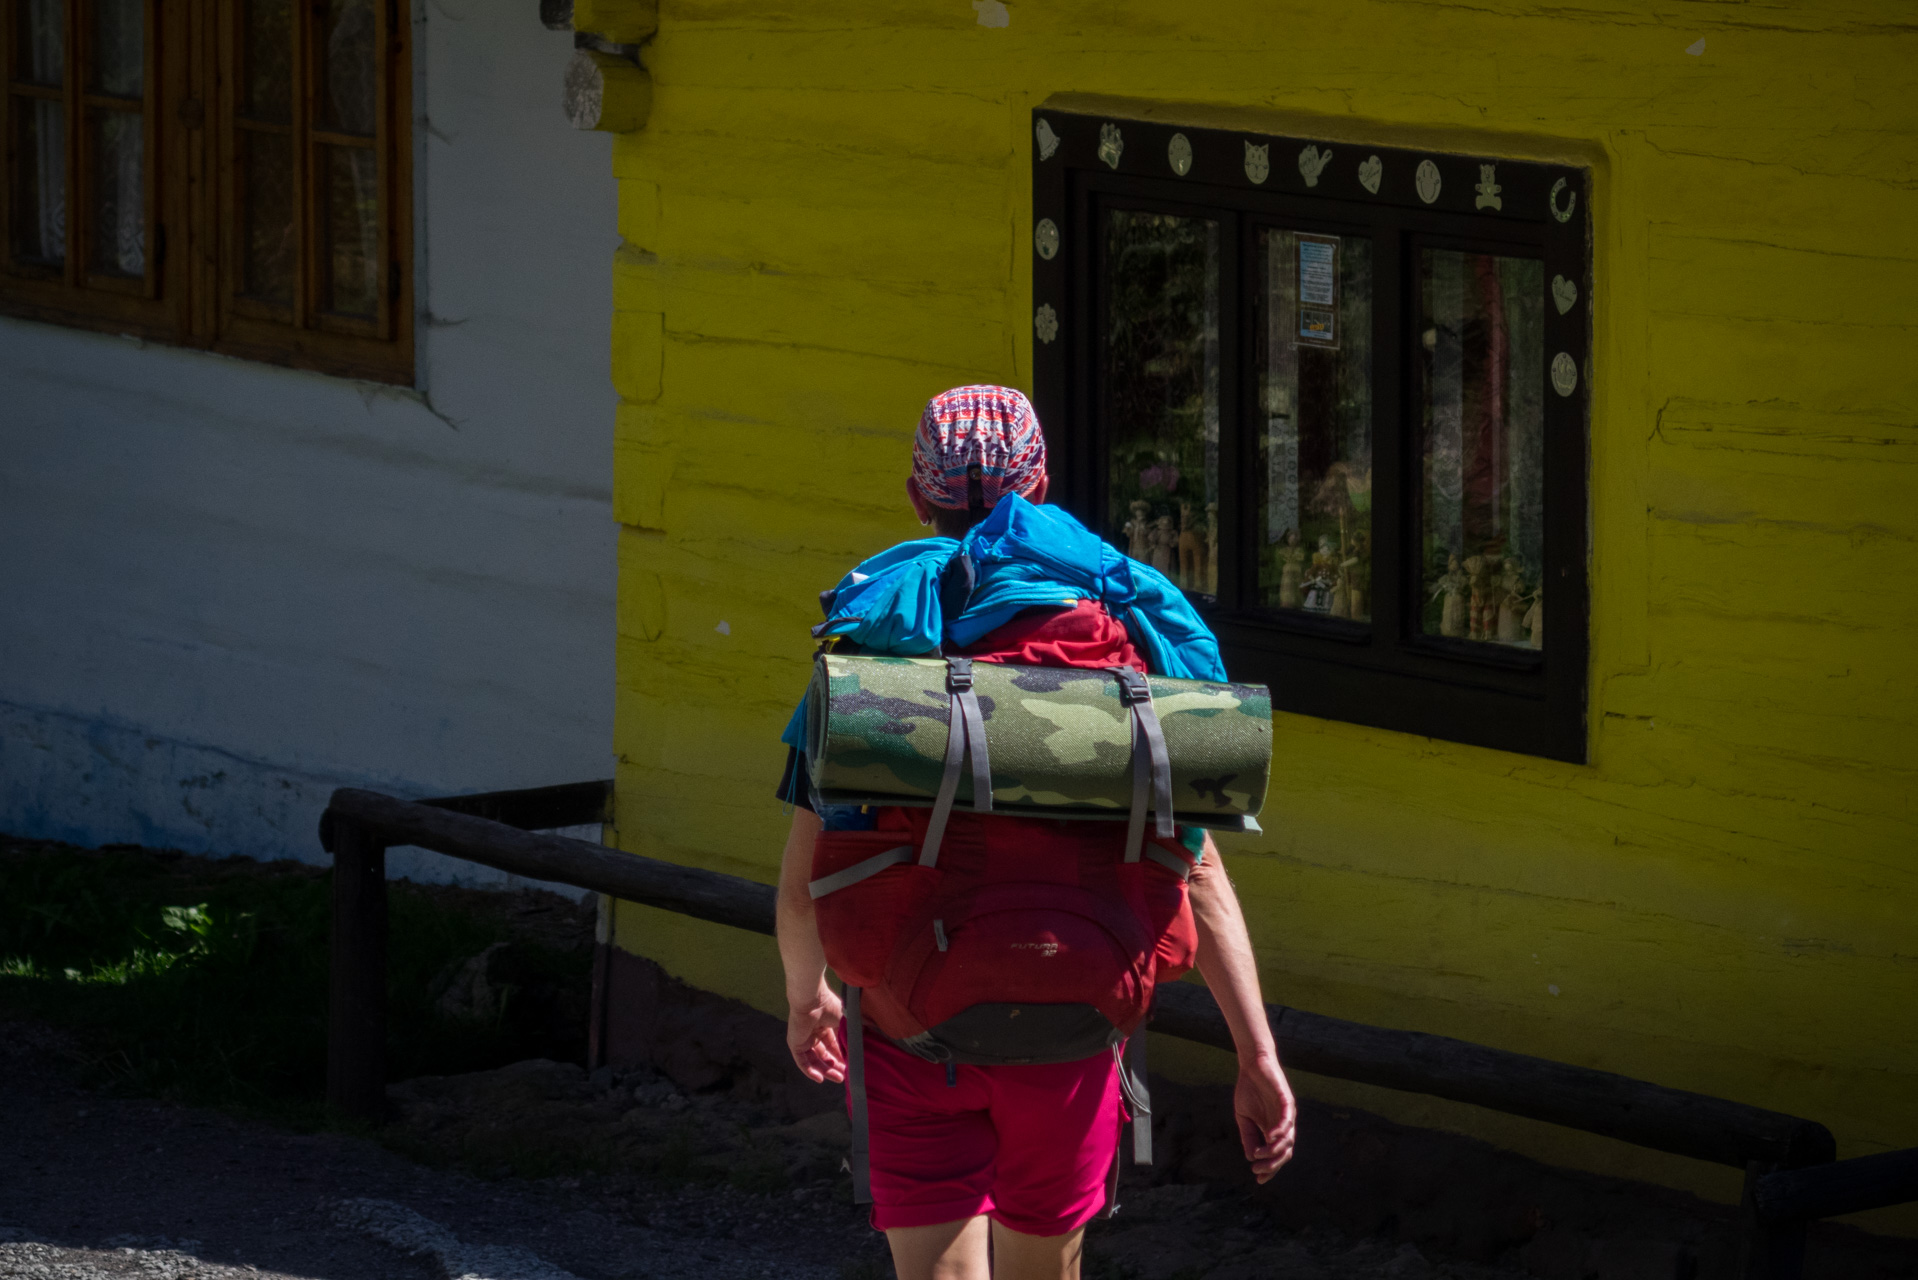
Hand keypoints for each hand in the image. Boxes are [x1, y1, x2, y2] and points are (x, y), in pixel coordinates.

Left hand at [787, 985, 847, 1083]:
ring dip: (825, 1071)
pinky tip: (820, 1079)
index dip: (841, 1057)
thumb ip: (851, 1036)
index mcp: (824, 1025)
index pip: (833, 1046)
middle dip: (834, 1066)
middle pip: (824, 1055)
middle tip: (844, 1076)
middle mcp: (813, 1033)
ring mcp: (803, 1039)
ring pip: (814, 1060)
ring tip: (838, 1078)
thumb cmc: (829, 1006)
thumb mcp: (845, 1023)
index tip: (850, 1066)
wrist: (812, 1000)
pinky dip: (811, 1071)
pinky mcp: (795, 1044)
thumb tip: (860, 1051)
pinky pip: (802, 1062)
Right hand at [1234, 1054, 1296, 1181]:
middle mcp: (1283, 1125)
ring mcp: (1286, 1114)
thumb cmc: (1249, 1090)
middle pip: (1285, 1152)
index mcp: (1273, 1130)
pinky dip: (1281, 1131)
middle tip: (1258, 1171)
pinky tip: (1270, 1137)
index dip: (1269, 1169)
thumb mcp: (1244, 1117)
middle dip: (1273, 1165)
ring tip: (1260, 1155)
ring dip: (1274, 1151)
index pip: (1276, 1155)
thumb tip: (1252, 1158)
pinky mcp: (1287, 1101)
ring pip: (1288, 1140)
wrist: (1251, 1065)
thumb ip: (1248, 1136)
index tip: (1258, 1179)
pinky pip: (1287, 1120)